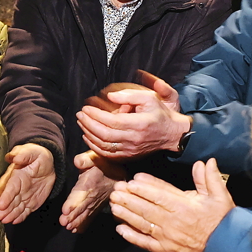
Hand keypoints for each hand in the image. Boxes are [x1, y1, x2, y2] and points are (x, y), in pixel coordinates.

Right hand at [0, 144, 55, 223]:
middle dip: (3, 209)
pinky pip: (25, 211)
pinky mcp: (31, 202)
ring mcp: (23, 196)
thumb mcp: (32, 152)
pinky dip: (20, 216)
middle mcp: (18, 188)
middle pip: (9, 201)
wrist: (49, 165)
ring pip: (15, 207)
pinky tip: (14, 221)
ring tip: (5, 221)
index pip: (10, 188)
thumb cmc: (38, 156)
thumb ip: (23, 154)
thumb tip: (12, 157)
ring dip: (10, 214)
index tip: (0, 204)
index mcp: (16, 177)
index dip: (5, 197)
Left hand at [59, 151, 124, 232]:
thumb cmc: (104, 164)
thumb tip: (78, 162)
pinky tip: (77, 231)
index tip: (66, 210)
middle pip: (83, 206)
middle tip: (64, 223)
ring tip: (69, 228)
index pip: (82, 193)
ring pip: (86, 213)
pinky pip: (91, 217)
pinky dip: (84, 224)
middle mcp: (94, 195)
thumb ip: (86, 159)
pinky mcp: (97, 207)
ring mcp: (97, 203)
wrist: (119, 174)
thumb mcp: (96, 157)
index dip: (74, 202)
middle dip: (73, 216)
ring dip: (77, 222)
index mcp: (92, 181)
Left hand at [76, 73, 190, 160]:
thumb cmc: (160, 114)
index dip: (95, 115)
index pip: (111, 121)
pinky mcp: (128, 156)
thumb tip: (110, 96)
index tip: (85, 108)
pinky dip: (94, 146)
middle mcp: (133, 139)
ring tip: (81, 123)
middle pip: (104, 134)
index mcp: (138, 124)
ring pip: (103, 146)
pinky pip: (107, 154)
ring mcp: (130, 150)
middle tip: (80, 114)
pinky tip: (88, 137)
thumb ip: (129, 96)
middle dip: (88, 124)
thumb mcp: (149, 99)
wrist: (171, 134)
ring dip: (89, 134)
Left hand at [108, 159, 234, 251]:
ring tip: (113, 205)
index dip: (145, 186)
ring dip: (126, 214)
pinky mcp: (165, 250)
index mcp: (185, 207)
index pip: (160, 194)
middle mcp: (172, 221)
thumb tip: (206, 161)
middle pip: (146, 207)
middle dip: (129, 198)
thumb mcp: (221, 197)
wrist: (225, 251)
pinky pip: (145, 243)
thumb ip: (211, 178)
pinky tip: (120, 229)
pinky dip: (132, 236)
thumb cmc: (223, 222)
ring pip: (142, 223)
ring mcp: (167, 237)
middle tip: (115, 189)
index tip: (133, 180)